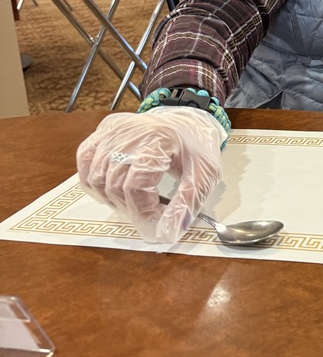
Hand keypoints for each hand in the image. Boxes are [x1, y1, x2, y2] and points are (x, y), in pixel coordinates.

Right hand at [76, 107, 225, 243]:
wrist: (188, 121)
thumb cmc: (196, 147)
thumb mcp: (205, 174)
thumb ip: (187, 204)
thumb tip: (167, 234)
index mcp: (158, 140)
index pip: (136, 186)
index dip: (143, 212)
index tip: (156, 222)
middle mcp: (130, 132)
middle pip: (114, 184)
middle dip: (130, 209)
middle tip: (147, 215)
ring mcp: (114, 129)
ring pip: (95, 176)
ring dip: (110, 199)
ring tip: (133, 202)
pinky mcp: (105, 129)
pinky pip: (84, 158)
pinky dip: (91, 180)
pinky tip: (110, 189)